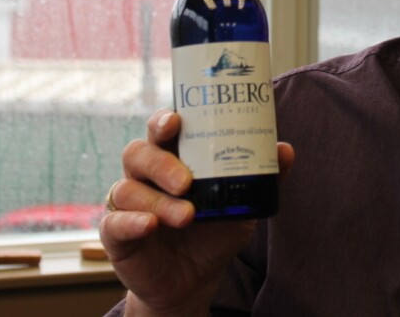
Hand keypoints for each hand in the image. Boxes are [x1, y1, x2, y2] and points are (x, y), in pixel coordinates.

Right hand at [99, 108, 294, 316]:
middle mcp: (145, 174)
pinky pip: (114, 222)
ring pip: (129, 188)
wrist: (194, 279)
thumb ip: (262, 175)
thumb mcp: (242, 203)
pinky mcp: (116, 233)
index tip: (176, 121)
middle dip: (162, 163)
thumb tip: (285, 150)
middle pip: (139, 152)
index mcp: (172, 157)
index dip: (164, 120)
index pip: (161, 129)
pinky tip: (150, 225)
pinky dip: (132, 221)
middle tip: (187, 181)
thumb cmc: (214, 230)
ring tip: (187, 215)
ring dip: (158, 200)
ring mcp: (128, 202)